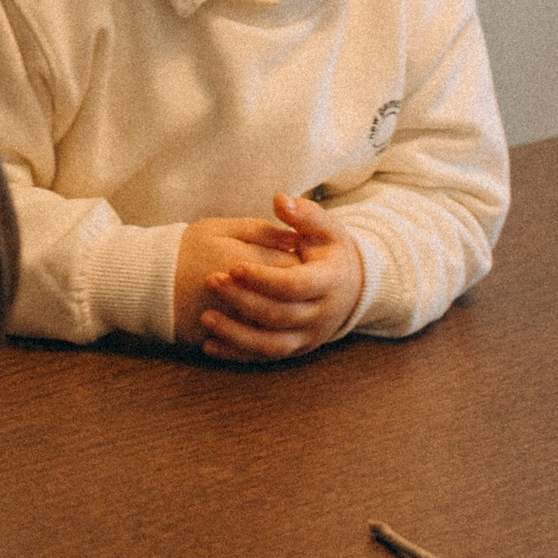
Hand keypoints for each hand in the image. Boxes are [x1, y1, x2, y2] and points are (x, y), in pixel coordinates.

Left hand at [194, 195, 368, 362]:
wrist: (351, 287)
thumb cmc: (330, 251)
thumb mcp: (326, 229)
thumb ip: (304, 214)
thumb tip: (280, 200)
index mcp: (329, 282)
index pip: (295, 285)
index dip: (265, 278)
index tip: (234, 266)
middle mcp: (321, 315)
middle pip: (279, 314)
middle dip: (243, 300)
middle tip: (211, 282)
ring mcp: (308, 336)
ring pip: (271, 344)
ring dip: (237, 334)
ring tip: (205, 318)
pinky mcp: (295, 349)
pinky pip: (265, 357)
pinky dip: (237, 354)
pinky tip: (209, 345)